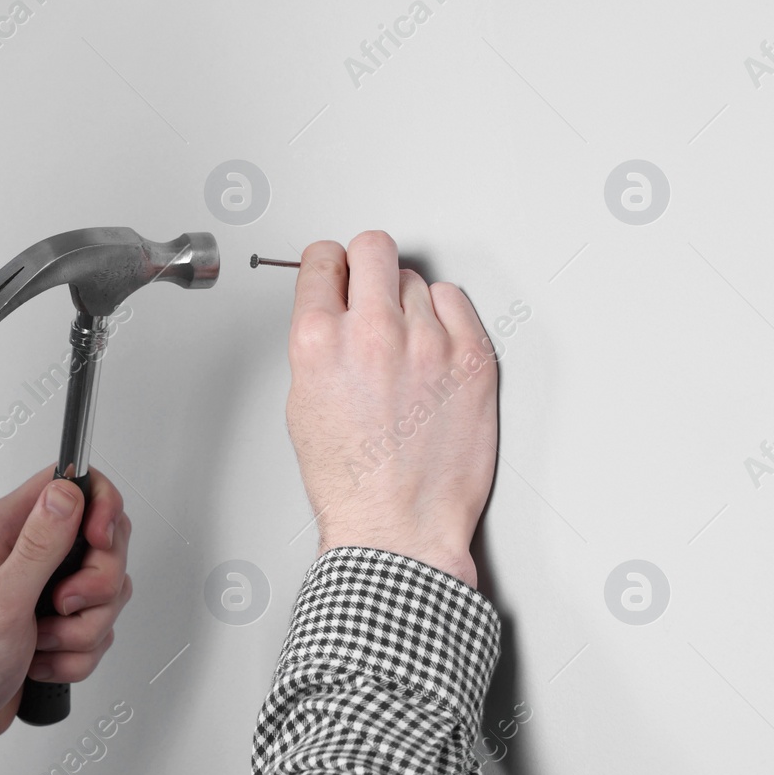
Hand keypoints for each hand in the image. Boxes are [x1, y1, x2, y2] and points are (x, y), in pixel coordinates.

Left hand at [0, 464, 131, 773]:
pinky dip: (76, 655)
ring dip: (82, 629)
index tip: (100, 543)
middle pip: (103, 543)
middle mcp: (26, 553)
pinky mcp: (54, 623)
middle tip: (60, 607)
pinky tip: (40, 663)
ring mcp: (43, 589)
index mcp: (5, 530)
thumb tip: (68, 490)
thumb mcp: (0, 601)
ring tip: (41, 642)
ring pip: (105, 593)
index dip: (101, 508)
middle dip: (96, 586)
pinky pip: (96, 630)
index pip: (73, 484)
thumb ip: (39, 545)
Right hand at [285, 231, 497, 587]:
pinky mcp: (471, 356)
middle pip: (373, 249)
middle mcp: (373, 332)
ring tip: (403, 344)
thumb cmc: (351, 481)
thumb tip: (334, 313)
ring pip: (416, 280)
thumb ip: (317, 345)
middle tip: (370, 286)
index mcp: (319, 341)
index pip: (323, 259)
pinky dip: (445, 317)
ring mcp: (428, 341)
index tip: (337, 272)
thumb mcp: (302, 403)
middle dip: (367, 264)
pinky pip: (456, 302)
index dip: (329, 265)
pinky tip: (432, 349)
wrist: (399, 525)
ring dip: (407, 302)